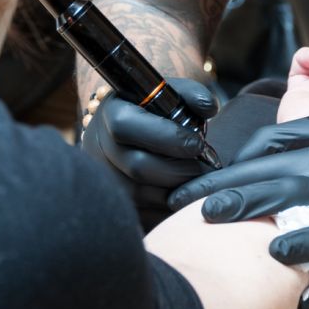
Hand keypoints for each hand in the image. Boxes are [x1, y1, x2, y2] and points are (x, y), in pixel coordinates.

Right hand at [81, 78, 218, 230]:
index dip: (166, 137)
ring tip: (198, 182)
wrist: (128, 134)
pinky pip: (141, 214)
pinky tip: (185, 196)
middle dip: (178, 170)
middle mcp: (98, 146)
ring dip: (176, 191)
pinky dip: (167, 207)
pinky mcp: (111, 202)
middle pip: (136, 166)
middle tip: (205, 168)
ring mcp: (102, 177)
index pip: (127, 125)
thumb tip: (209, 108)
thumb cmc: (154, 112)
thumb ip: (190, 95)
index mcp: (111, 112)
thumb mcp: (168, 94)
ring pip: (139, 194)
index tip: (198, 143)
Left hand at [171, 115, 308, 308]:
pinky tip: (302, 302)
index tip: (190, 193)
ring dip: (291, 244)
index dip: (222, 176)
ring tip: (261, 252)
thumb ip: (290, 139)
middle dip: (238, 204)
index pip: (262, 160)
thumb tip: (245, 156)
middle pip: (282, 191)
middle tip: (203, 216)